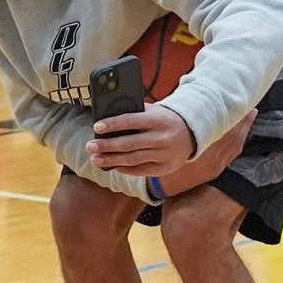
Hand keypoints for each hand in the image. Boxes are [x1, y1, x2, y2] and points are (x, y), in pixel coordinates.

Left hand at [87, 106, 255, 180]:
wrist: (192, 133)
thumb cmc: (165, 119)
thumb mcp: (154, 111)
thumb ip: (135, 113)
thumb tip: (107, 121)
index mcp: (159, 119)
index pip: (132, 120)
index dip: (113, 124)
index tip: (96, 127)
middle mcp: (163, 138)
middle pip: (129, 144)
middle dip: (106, 146)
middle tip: (90, 146)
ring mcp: (165, 155)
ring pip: (133, 159)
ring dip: (111, 160)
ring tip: (96, 159)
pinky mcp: (165, 168)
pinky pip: (140, 170)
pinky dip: (125, 169)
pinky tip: (113, 166)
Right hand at [160, 110, 256, 193]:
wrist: (162, 187)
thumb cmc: (163, 161)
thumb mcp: (172, 141)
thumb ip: (184, 126)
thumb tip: (190, 108)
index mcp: (205, 149)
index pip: (227, 128)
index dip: (235, 116)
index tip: (239, 105)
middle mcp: (215, 158)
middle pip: (236, 136)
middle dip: (245, 122)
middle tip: (251, 109)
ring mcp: (217, 166)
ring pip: (237, 146)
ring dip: (244, 132)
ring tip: (249, 120)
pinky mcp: (216, 171)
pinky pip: (232, 154)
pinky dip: (238, 143)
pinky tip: (238, 137)